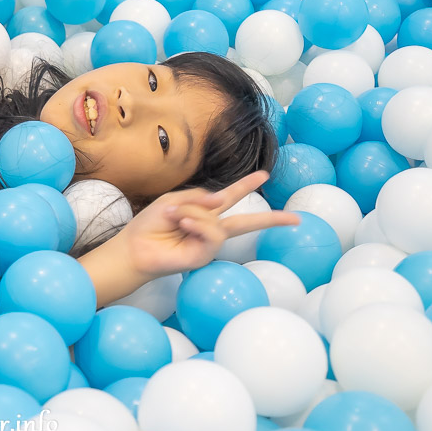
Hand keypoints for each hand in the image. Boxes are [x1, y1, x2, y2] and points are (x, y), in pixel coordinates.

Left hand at [120, 172, 299, 277]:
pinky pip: (212, 234)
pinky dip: (197, 224)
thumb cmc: (151, 224)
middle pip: (246, 222)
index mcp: (204, 212)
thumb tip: (220, 200)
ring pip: (217, 222)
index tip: (264, 175)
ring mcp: (209, 244)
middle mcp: (211, 228)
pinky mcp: (205, 255)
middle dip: (272, 219)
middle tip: (296, 218)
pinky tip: (183, 224)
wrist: (135, 247)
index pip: (230, 197)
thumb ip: (198, 197)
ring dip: (193, 214)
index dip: (247, 185)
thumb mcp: (173, 200)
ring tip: (175, 217)